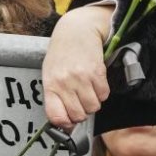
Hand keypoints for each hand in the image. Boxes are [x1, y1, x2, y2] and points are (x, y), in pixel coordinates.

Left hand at [42, 4, 112, 129]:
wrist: (76, 31)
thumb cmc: (62, 55)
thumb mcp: (51, 74)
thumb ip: (56, 97)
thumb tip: (65, 123)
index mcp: (51, 85)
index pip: (56, 117)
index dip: (65, 124)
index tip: (69, 121)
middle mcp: (65, 83)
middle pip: (79, 115)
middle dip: (82, 112)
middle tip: (80, 101)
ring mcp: (81, 78)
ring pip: (93, 107)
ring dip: (93, 102)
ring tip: (87, 90)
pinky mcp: (97, 73)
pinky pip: (104, 95)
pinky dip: (102, 92)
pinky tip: (95, 82)